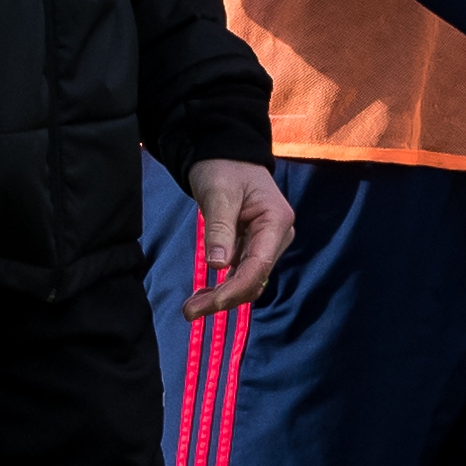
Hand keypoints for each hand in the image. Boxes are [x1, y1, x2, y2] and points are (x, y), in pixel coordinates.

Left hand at [183, 158, 294, 319]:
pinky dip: (222, 286)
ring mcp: (265, 243)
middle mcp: (276, 236)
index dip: (236, 288)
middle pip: (254, 278)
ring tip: (191, 308)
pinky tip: (201, 295)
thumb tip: (218, 266)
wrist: (225, 154)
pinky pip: (240, 273)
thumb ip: (220, 228)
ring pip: (247, 281)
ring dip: (221, 296)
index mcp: (276, 220)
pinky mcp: (252, 247)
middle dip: (225, 298)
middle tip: (190, 311)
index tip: (213, 303)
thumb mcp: (218, 192)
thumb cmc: (224, 168)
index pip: (260, 264)